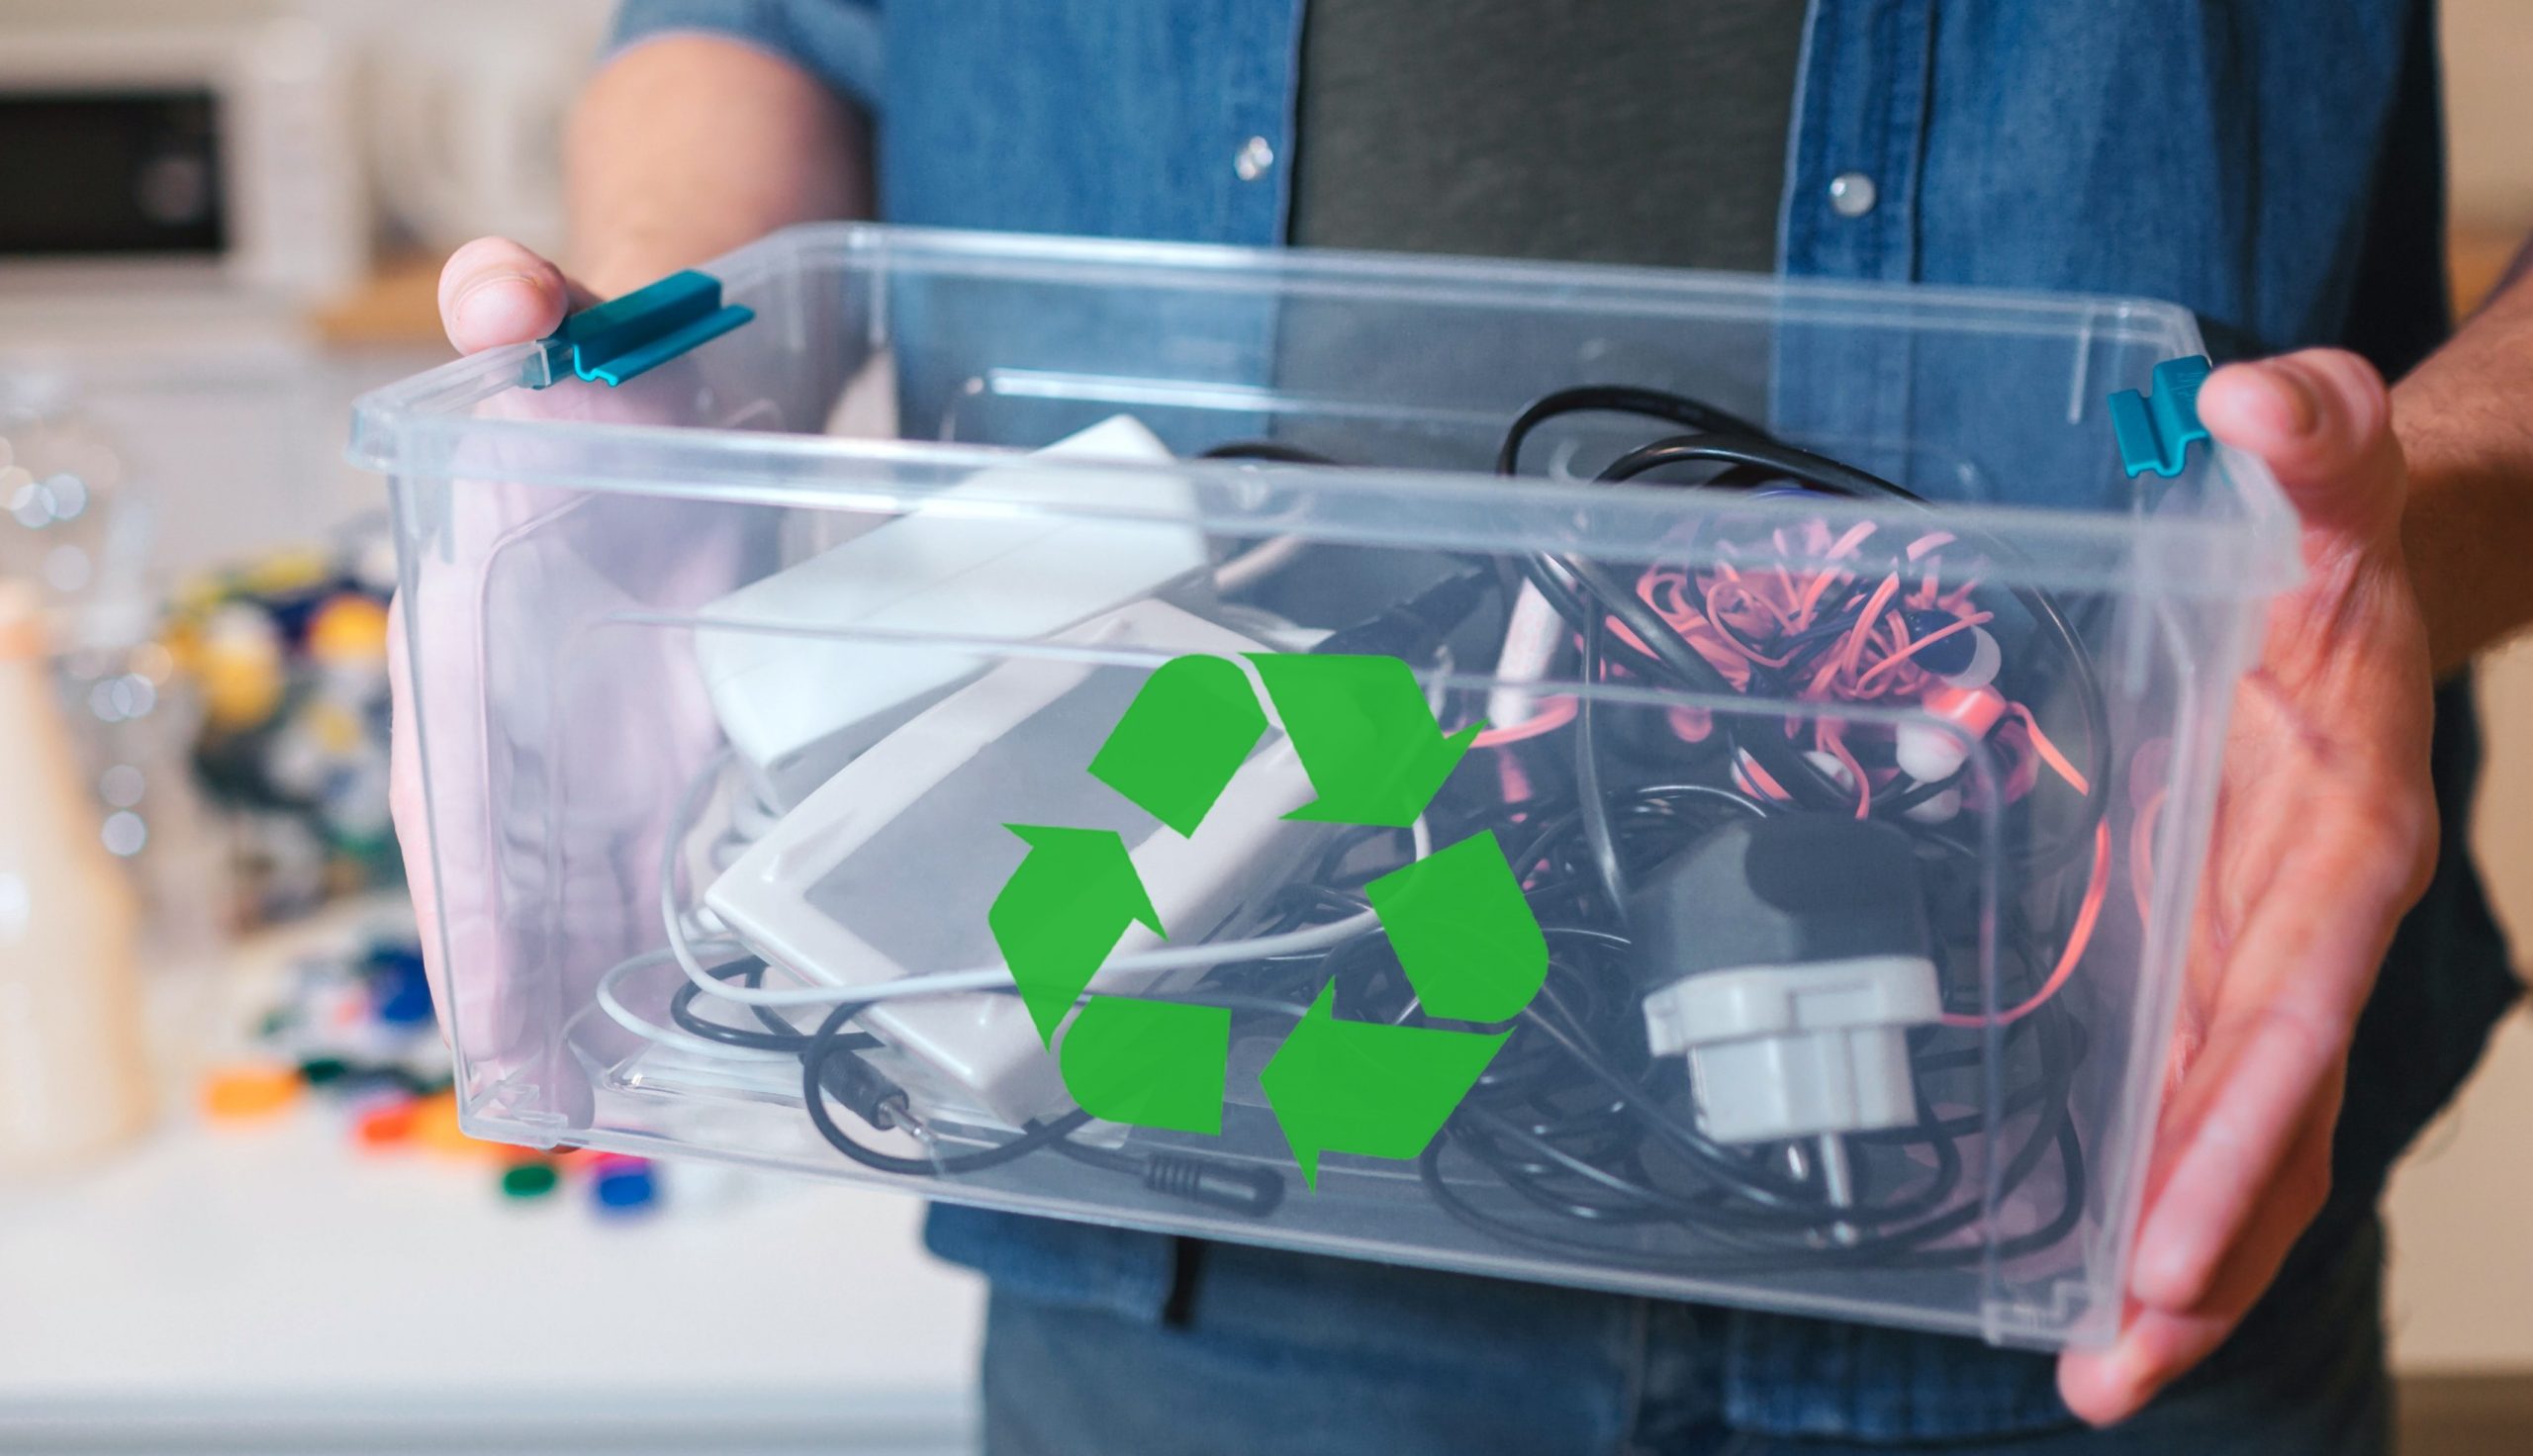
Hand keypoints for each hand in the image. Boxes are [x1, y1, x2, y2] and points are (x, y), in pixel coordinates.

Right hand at [391, 236, 719, 1057]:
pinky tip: (697, 1012)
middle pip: (503, 879)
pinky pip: (640, 862)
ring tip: (626, 1106)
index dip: (473, 918)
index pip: (451, 798)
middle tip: (566, 1110)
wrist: (669, 374)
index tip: (498, 1033)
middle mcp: (510, 710)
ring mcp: (577, 739)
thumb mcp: (596, 338)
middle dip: (531, 996)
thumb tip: (500, 283)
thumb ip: (554, 321)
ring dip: (591, 990)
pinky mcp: (650, 750)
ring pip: (567, 889)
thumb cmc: (614, 376)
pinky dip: (654, 939)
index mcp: (472, 633)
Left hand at [2057, 351, 2438, 1421]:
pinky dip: (2153, 1180)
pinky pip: (2188, 1085)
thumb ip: (2304, 442)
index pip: (2292, 1011)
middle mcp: (2305, 921)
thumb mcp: (2324, 468)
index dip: (2237, 1135)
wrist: (2365, 562)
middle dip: (2197, 1255)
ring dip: (2172, 1259)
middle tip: (2111, 1378)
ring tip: (2095, 1374)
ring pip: (2229, 1133)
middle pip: (2260, 1118)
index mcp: (2338, 839)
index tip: (2173, 1252)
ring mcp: (2257, 950)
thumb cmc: (2339, 531)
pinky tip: (2084, 1260)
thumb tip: (2253, 396)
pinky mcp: (2207, 950)